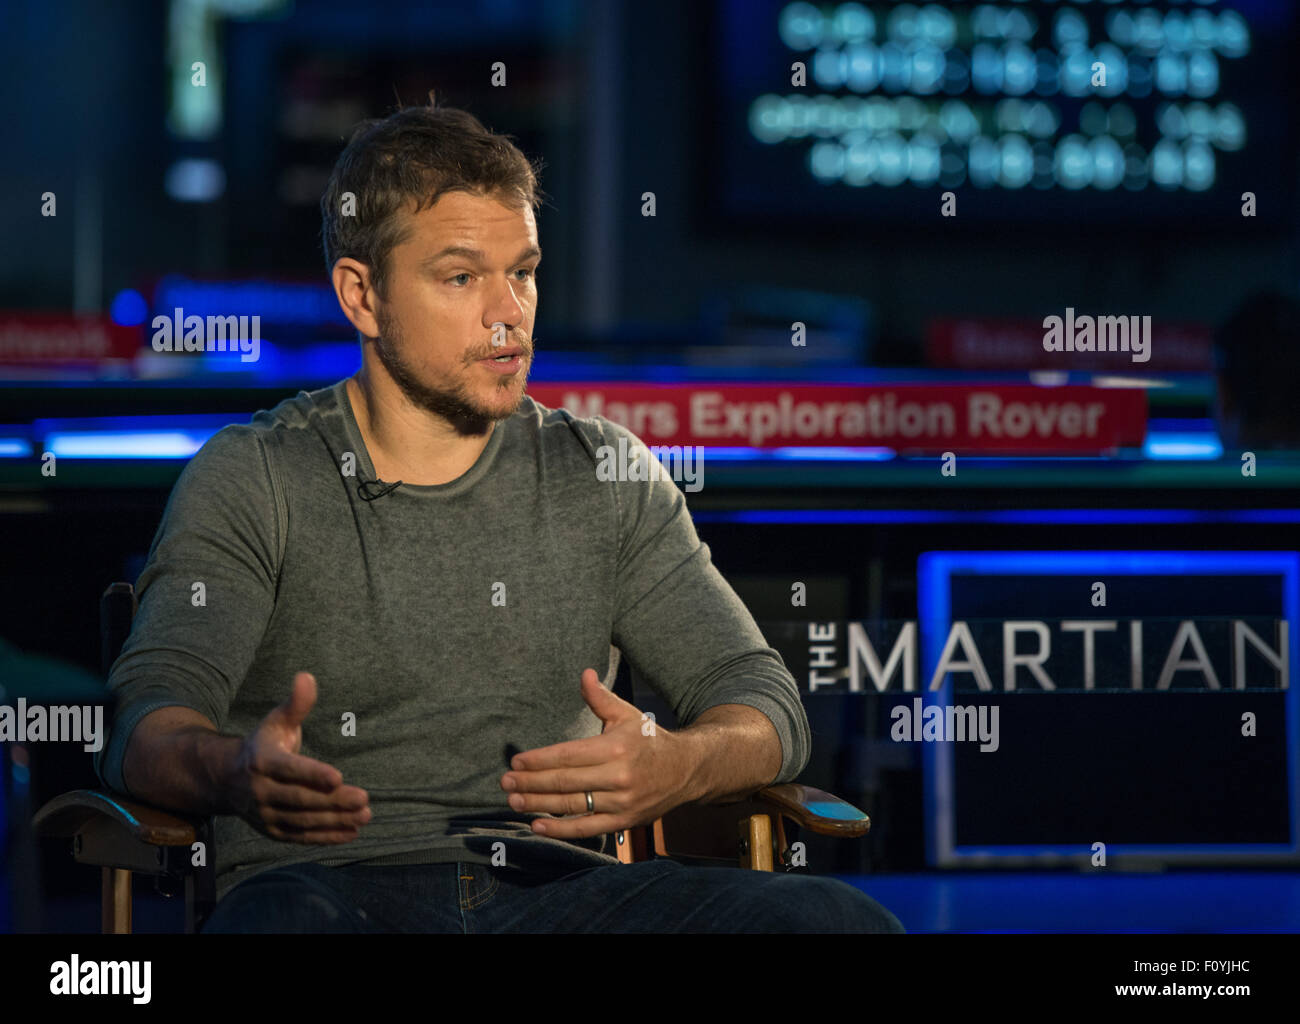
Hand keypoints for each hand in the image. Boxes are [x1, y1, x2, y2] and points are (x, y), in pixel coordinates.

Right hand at [229, 671, 370, 843]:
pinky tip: (351, 832)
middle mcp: (260, 791)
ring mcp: (265, 814)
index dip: (313, 775)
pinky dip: (326, 837)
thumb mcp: (277, 721)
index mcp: (262, 761)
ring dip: (335, 821)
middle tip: (364, 800)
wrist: (227, 779)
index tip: (338, 777)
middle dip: (333, 802)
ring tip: (365, 816)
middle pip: (300, 799)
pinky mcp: (272, 831)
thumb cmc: (264, 744)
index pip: (290, 770)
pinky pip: (301, 837)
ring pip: (303, 820)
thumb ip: (296, 704)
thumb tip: (307, 676)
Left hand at [499, 668, 698, 838]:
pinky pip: (586, 828)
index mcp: (615, 748)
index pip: (568, 755)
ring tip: (514, 800)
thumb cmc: (649, 739)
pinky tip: (537, 825)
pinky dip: (560, 829)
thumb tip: (584, 673)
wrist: (686, 770)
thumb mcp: (626, 714)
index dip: (539, 760)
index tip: (516, 761)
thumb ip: (600, 698)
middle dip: (531, 782)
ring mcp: (620, 802)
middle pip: (565, 782)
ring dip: (538, 804)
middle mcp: (618, 777)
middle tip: (505, 782)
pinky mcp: (623, 822)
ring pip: (571, 805)